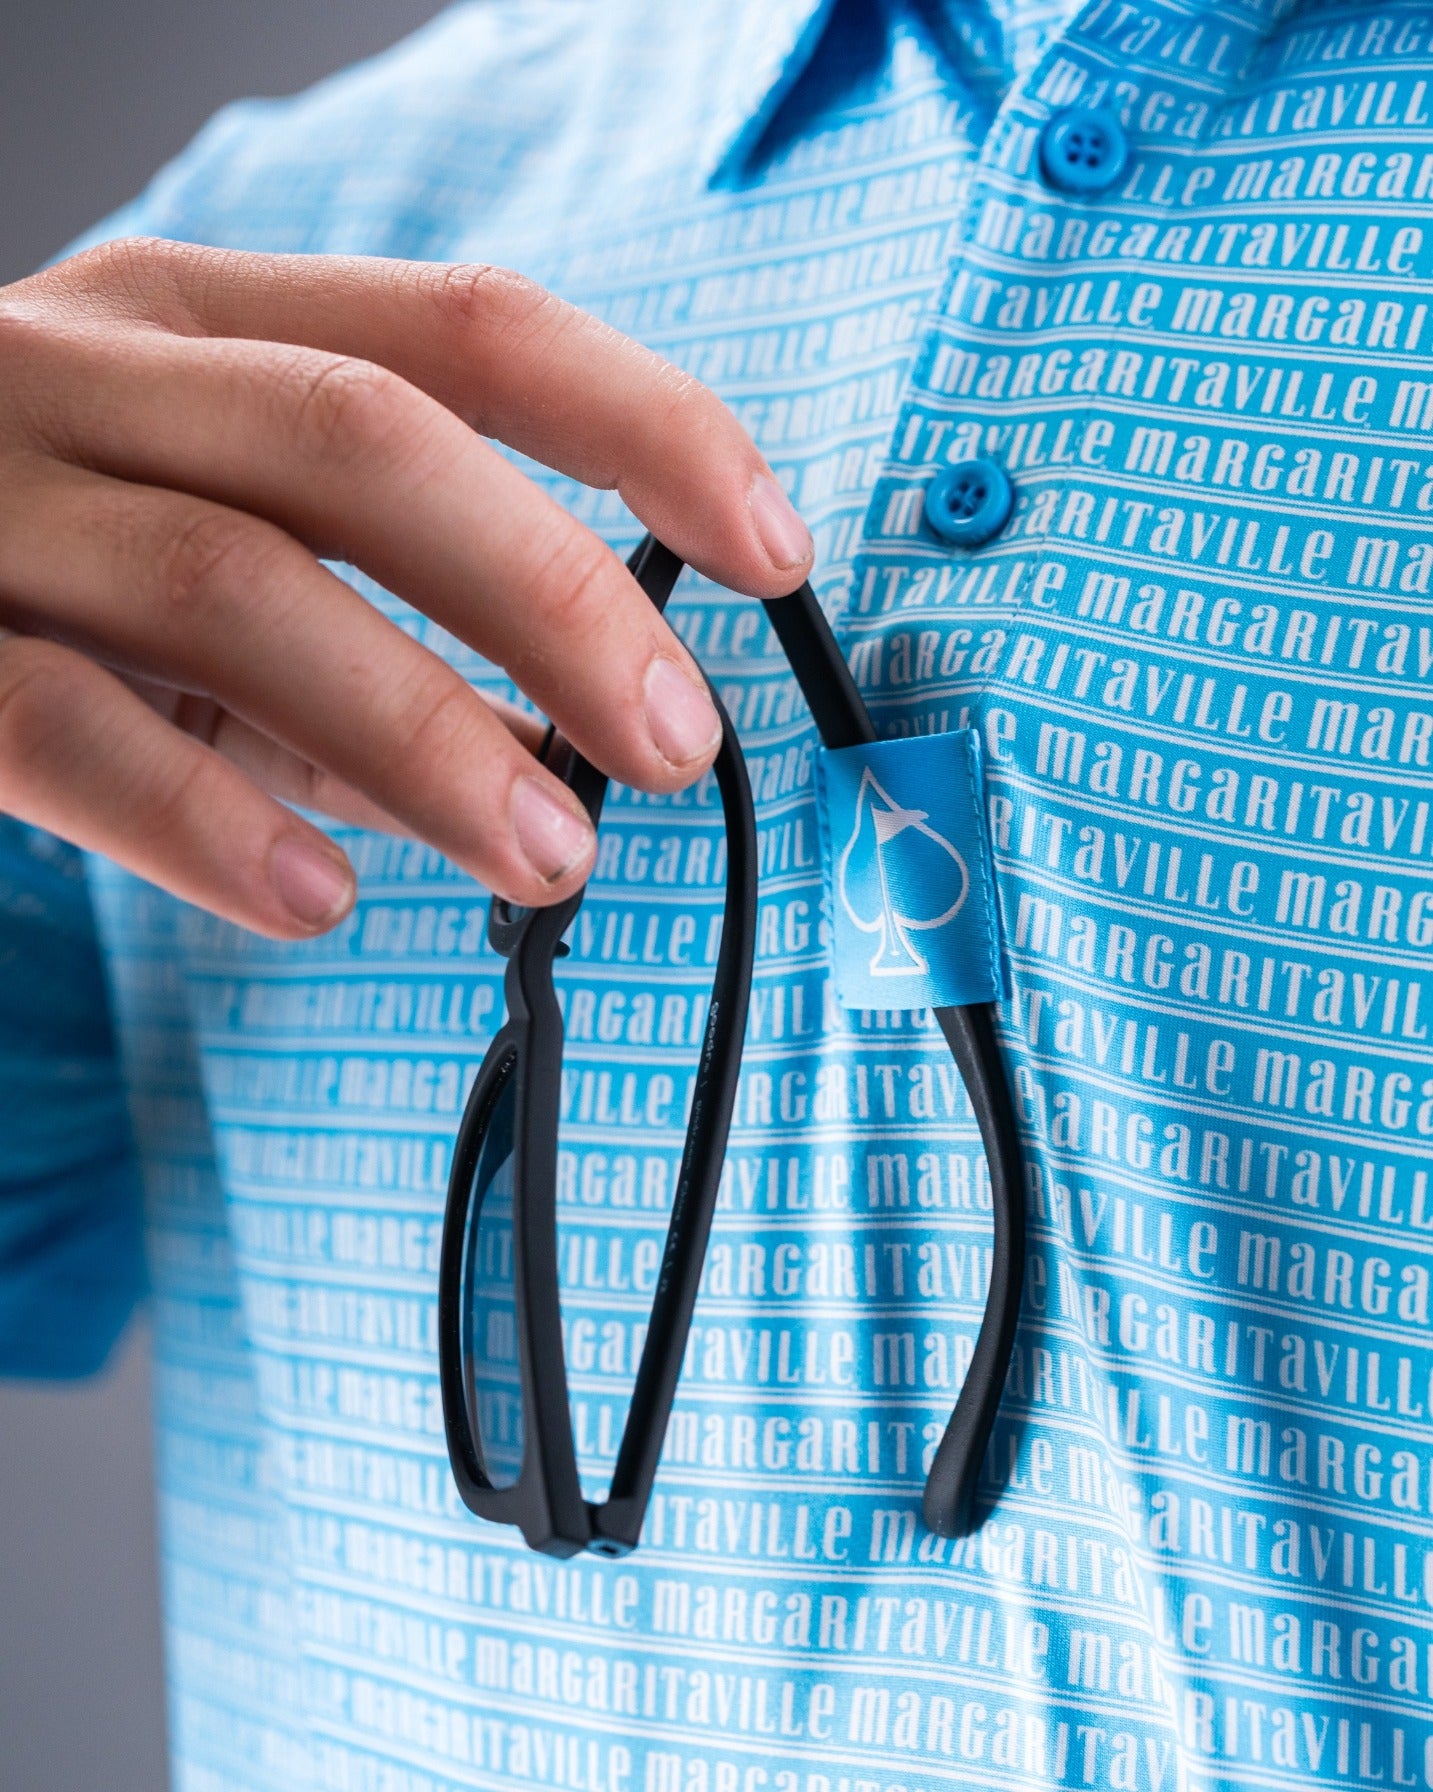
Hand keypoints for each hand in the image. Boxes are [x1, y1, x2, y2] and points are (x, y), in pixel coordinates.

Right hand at [0, 239, 811, 934]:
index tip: (773, 548)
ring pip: (231, 588)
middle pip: (366, 443)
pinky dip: (210, 823)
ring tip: (547, 856)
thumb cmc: (42, 550)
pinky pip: (65, 731)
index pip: (472, 330)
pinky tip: (319, 899)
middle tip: (673, 741)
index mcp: (208, 320)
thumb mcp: (212, 542)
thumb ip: (369, 637)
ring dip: (422, 735)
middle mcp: (97, 374)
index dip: (646, 426)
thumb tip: (540, 766)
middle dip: (549, 597)